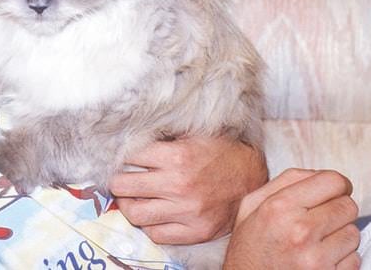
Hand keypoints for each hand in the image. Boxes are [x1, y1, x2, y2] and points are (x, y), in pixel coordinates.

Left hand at [109, 135, 267, 244]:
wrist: (252, 176)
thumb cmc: (220, 153)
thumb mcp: (191, 135)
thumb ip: (162, 139)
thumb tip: (128, 139)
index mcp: (177, 156)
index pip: (129, 157)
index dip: (122, 157)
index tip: (122, 160)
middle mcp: (179, 184)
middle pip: (123, 186)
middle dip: (118, 181)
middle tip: (121, 180)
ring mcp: (187, 211)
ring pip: (135, 214)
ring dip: (129, 205)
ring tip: (132, 198)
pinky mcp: (195, 231)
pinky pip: (156, 235)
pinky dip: (150, 225)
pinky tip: (154, 214)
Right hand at [223, 168, 360, 269]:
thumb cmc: (250, 249)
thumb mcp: (251, 206)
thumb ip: (284, 182)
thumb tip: (318, 174)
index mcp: (280, 207)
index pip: (333, 181)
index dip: (337, 185)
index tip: (334, 193)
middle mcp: (299, 231)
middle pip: (348, 206)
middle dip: (337, 211)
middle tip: (320, 221)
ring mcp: (316, 258)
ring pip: (354, 233)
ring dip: (340, 237)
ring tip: (317, 243)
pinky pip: (355, 259)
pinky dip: (342, 259)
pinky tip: (320, 259)